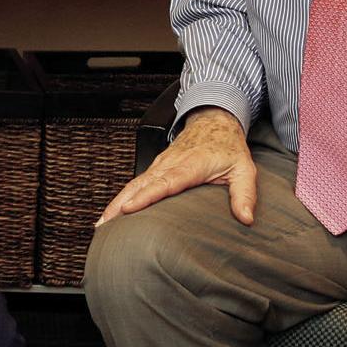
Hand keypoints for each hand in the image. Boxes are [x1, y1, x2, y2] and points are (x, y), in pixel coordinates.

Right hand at [95, 106, 255, 226]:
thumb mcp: (244, 169)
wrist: (214, 121)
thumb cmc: (228, 147)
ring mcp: (160, 165)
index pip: (165, 183)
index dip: (146, 196)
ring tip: (101, 225)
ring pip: (134, 184)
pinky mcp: (156, 168)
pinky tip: (112, 213)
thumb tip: (246, 219)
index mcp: (190, 165)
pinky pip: (137, 183)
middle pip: (140, 185)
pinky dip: (122, 197)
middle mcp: (170, 164)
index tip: (129, 209)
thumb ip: (245, 194)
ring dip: (116, 203)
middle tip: (103, 226)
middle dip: (120, 205)